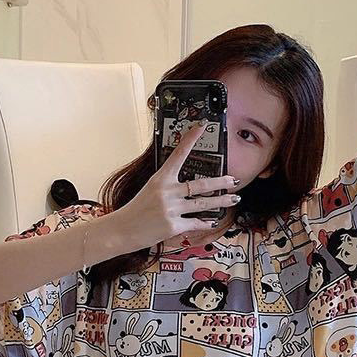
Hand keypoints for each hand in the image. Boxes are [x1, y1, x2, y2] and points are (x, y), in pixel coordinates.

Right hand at [112, 120, 238, 250]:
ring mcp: (171, 209)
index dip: (191, 139)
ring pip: (203, 204)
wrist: (122, 230)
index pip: (178, 154)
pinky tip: (213, 221)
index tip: (202, 127)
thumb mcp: (151, 190)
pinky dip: (205, 222)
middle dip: (221, 182)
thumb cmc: (136, 210)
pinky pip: (195, 222)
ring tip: (233, 198)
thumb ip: (169, 186)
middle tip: (233, 180)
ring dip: (222, 202)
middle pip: (201, 184)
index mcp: (160, 179)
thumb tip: (190, 186)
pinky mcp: (173, 226)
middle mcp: (167, 192)